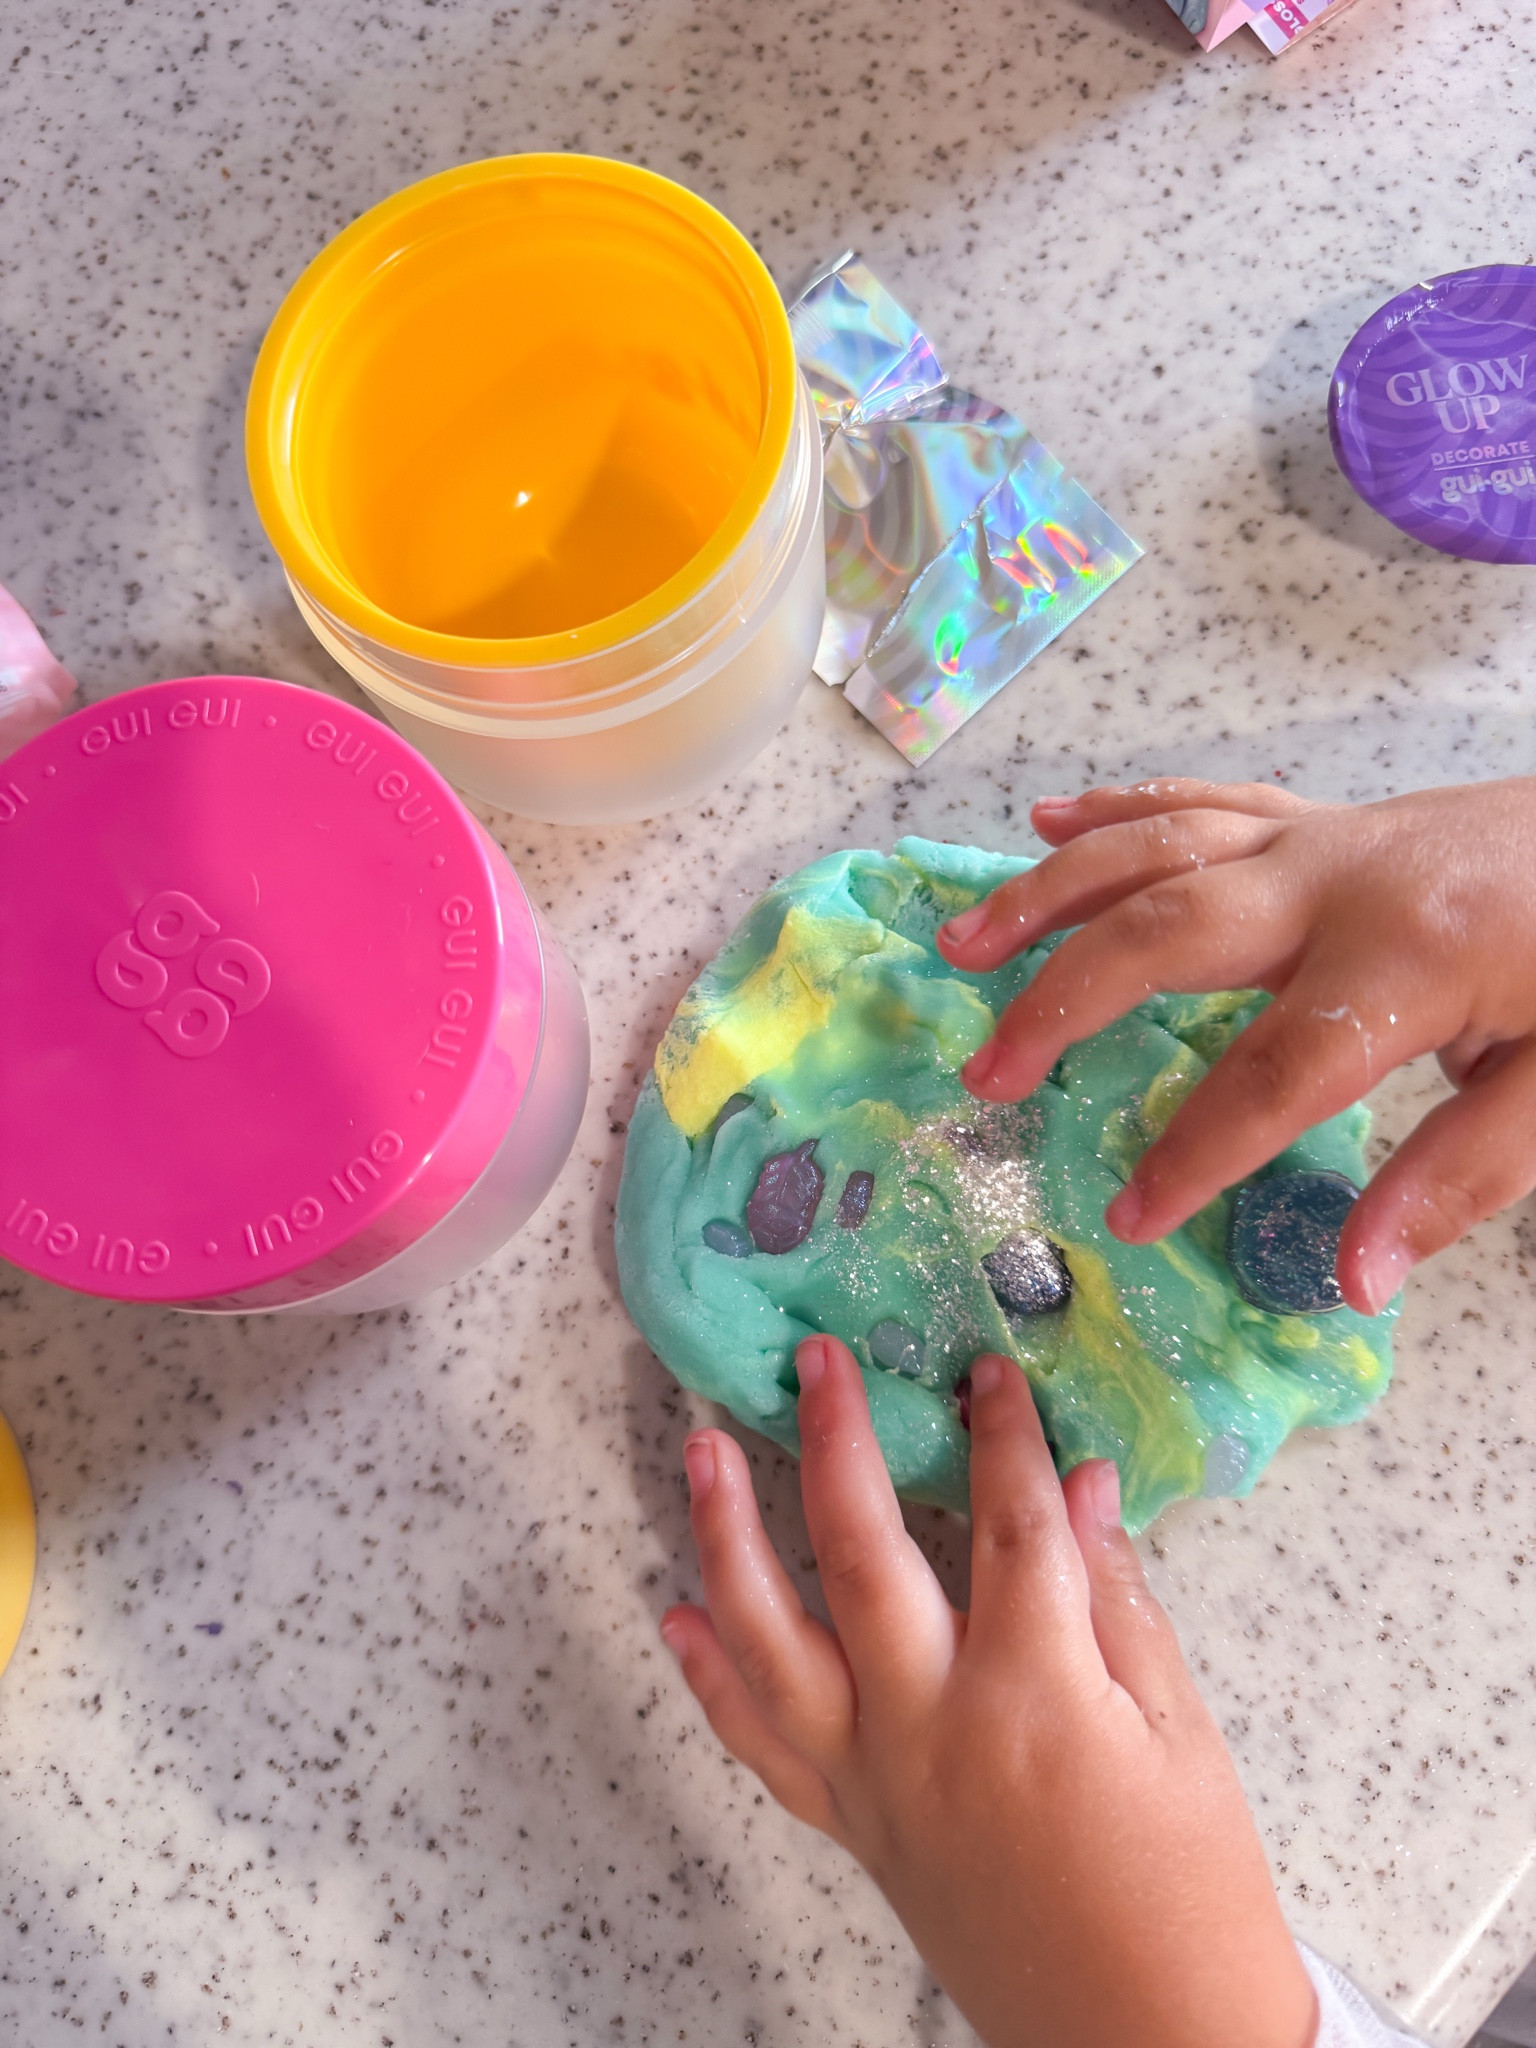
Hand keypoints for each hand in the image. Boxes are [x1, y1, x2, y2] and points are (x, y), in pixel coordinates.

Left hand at [661, 1336, 1316, 2047]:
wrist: (1147, 2044)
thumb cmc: (1190, 1891)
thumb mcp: (1183, 1734)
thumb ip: (1120, 1601)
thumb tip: (1084, 1485)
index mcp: (1035, 1693)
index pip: (1010, 1523)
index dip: (1002, 1435)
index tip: (987, 1368)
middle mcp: (933, 1725)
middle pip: (861, 1554)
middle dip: (836, 1442)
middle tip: (816, 1361)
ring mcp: (877, 1780)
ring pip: (773, 1641)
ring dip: (727, 1537)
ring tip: (701, 1449)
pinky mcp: (854, 1828)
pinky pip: (760, 1745)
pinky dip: (713, 1678)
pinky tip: (679, 1614)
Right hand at [935, 777, 1535, 1315]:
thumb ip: (1461, 1177)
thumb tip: (1351, 1279)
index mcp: (1408, 959)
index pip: (1273, 1073)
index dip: (1196, 1152)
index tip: (1129, 1216)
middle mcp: (1341, 881)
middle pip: (1167, 930)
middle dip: (1065, 1002)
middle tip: (987, 1068)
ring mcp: (1325, 835)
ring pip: (1158, 849)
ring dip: (1052, 892)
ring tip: (965, 942)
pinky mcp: (1326, 815)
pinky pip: (1202, 800)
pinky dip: (1120, 810)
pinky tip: (1051, 819)